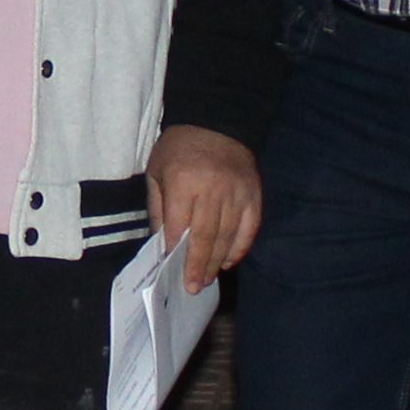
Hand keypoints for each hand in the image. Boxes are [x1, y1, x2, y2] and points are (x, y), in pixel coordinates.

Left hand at [145, 126, 262, 288]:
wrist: (216, 122)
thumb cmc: (179, 149)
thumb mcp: (156, 171)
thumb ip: (157, 208)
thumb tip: (160, 244)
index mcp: (183, 181)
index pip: (178, 224)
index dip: (173, 249)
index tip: (170, 269)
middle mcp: (212, 189)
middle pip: (205, 236)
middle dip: (197, 265)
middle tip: (192, 287)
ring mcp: (236, 193)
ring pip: (227, 236)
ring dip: (216, 262)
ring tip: (207, 279)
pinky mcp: (253, 195)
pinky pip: (249, 228)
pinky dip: (239, 248)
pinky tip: (228, 261)